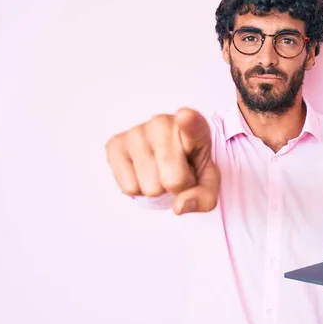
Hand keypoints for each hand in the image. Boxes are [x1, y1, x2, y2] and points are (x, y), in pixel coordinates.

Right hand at [105, 108, 219, 214]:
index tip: (186, 117)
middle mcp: (163, 123)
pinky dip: (138, 189)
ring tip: (160, 171)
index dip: (189, 122)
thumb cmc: (190, 166)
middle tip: (178, 173)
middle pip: (174, 179)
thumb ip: (203, 197)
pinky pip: (129, 187)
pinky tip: (143, 172)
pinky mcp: (115, 144)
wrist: (167, 158)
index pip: (192, 123)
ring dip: (158, 188)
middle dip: (178, 187)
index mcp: (194, 126)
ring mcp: (137, 131)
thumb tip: (179, 206)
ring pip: (151, 187)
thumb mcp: (207, 183)